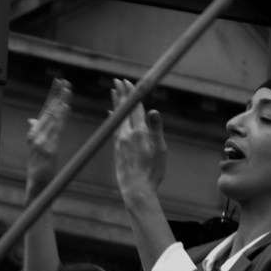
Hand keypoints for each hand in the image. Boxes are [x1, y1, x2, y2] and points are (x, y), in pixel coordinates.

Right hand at [26, 76, 71, 196]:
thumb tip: (32, 118)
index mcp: (34, 132)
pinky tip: (66, 107)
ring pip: (54, 118)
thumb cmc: (38, 168)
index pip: (45, 109)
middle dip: (58, 94)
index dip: (52, 95)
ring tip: (68, 89)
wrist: (36, 187)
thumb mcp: (36, 147)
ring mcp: (41, 142)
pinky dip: (61, 118)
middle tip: (65, 80)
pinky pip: (57, 131)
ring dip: (61, 102)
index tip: (58, 81)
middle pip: (49, 110)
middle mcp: (35, 135)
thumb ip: (36, 131)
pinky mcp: (49, 150)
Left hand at [110, 75, 167, 204]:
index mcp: (139, 132)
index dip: (132, 94)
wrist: (135, 189)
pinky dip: (113, 117)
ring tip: (113, 92)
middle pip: (123, 109)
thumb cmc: (151, 172)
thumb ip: (155, 129)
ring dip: (115, 102)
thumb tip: (152, 110)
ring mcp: (119, 141)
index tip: (127, 82)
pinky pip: (113, 127)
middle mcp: (126, 134)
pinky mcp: (116, 148)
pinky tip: (110, 114)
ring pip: (116, 116)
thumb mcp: (160, 150)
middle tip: (117, 81)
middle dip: (121, 94)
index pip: (134, 108)